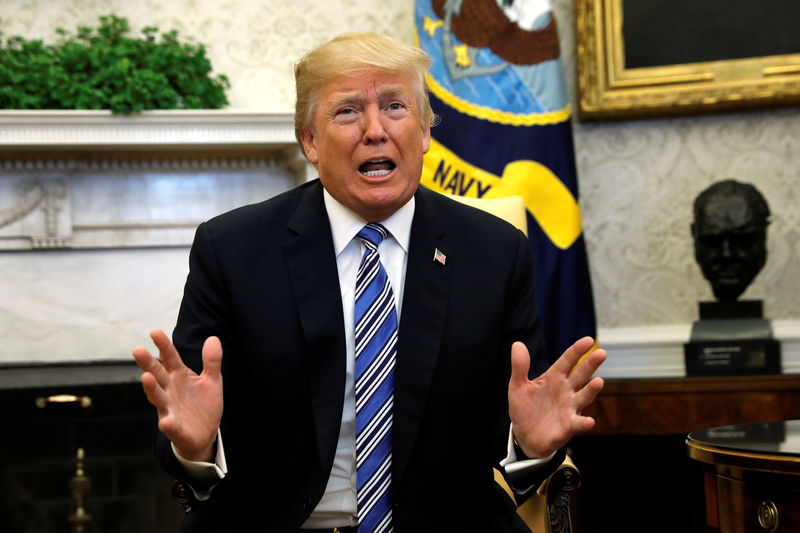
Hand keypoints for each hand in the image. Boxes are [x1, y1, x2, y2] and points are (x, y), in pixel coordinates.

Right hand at [132, 329, 223, 461]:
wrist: (205, 433)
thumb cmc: (203, 403)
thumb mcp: (212, 380)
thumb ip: (211, 360)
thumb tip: (213, 338)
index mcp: (179, 375)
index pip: (170, 357)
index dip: (163, 345)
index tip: (154, 331)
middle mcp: (170, 390)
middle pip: (157, 374)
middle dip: (148, 363)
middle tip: (137, 349)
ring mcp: (170, 408)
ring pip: (158, 397)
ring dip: (151, 388)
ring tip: (146, 378)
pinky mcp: (175, 428)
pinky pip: (170, 426)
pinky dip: (167, 424)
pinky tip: (166, 422)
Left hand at [508, 337, 605, 457]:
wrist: (524, 435)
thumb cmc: (525, 407)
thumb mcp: (517, 386)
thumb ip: (519, 366)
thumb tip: (517, 344)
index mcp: (554, 378)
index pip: (567, 361)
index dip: (577, 350)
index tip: (588, 340)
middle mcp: (566, 391)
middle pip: (580, 375)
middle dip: (590, 365)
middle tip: (601, 353)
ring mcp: (569, 408)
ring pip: (583, 397)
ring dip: (591, 390)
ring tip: (599, 381)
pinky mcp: (568, 426)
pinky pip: (578, 424)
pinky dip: (584, 423)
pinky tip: (589, 421)